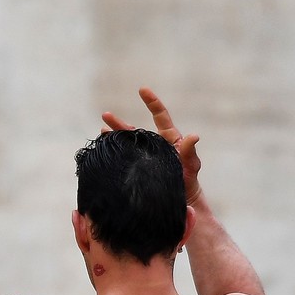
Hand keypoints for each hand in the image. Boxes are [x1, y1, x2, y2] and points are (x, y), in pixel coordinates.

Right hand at [102, 86, 202, 203]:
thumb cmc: (188, 184)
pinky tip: (102, 152)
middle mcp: (155, 146)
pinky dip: (113, 153)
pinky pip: (124, 158)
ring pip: (127, 144)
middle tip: (105, 115)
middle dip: (120, 122)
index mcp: (169, 140)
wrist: (180, 203)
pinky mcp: (137, 169)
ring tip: (101, 131)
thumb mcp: (190, 167)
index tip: (142, 90)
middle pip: (135, 130)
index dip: (152, 103)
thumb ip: (189, 152)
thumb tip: (194, 136)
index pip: (160, 117)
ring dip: (113, 136)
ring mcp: (144, 158)